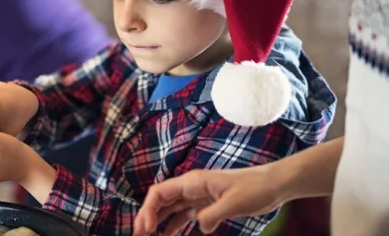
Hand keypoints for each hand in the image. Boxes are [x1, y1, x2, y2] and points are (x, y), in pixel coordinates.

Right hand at [133, 166, 286, 235]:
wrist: (273, 185)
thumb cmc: (255, 188)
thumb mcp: (234, 203)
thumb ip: (212, 215)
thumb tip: (199, 226)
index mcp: (193, 181)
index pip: (160, 192)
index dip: (147, 209)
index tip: (145, 228)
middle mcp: (190, 186)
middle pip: (160, 200)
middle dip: (146, 217)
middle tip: (138, 235)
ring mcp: (197, 195)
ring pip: (169, 207)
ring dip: (157, 221)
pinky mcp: (205, 203)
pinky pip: (182, 214)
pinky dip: (172, 225)